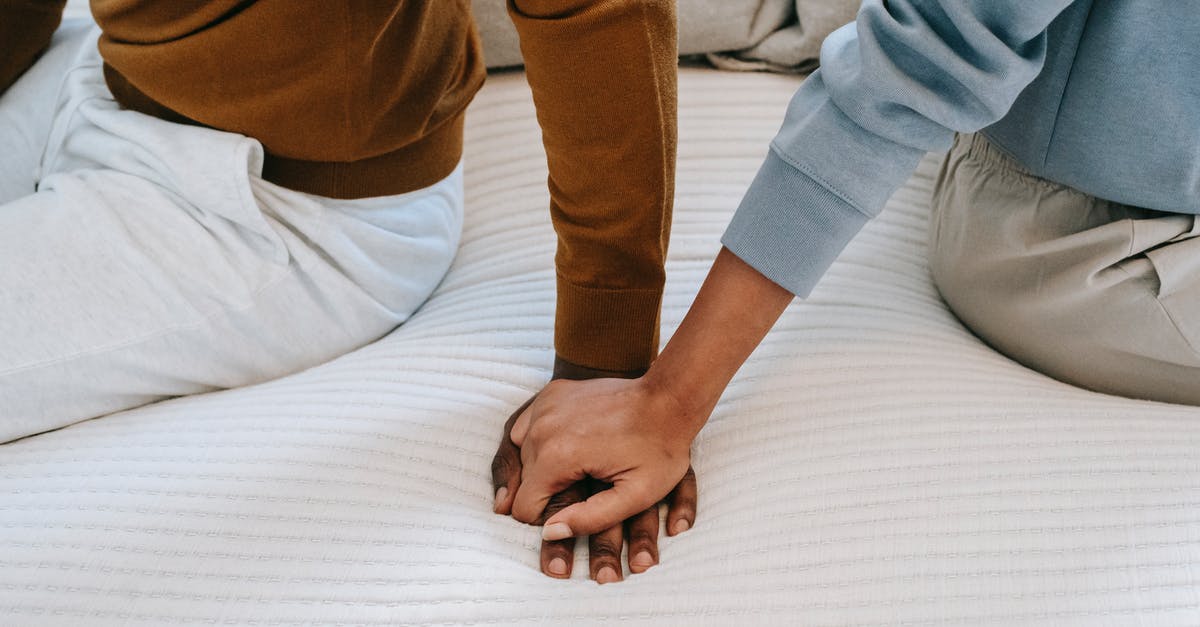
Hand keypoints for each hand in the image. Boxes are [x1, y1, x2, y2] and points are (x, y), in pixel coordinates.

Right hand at [492, 392, 697, 581]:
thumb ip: (589, 519)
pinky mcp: (551, 393)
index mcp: (557, 456)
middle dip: (547, 494)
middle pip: (522, 482)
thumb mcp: (635, 496)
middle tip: (584, 489)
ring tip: (578, 469)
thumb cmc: (659, 450)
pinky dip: (539, 442)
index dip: (548, 521)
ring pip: (522, 455)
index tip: (575, 515)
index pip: (524, 508)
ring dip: (542, 468)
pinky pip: (527, 428)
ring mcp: (544, 405)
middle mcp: (542, 428)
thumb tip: (549, 533)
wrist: (669, 399)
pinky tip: (566, 447)